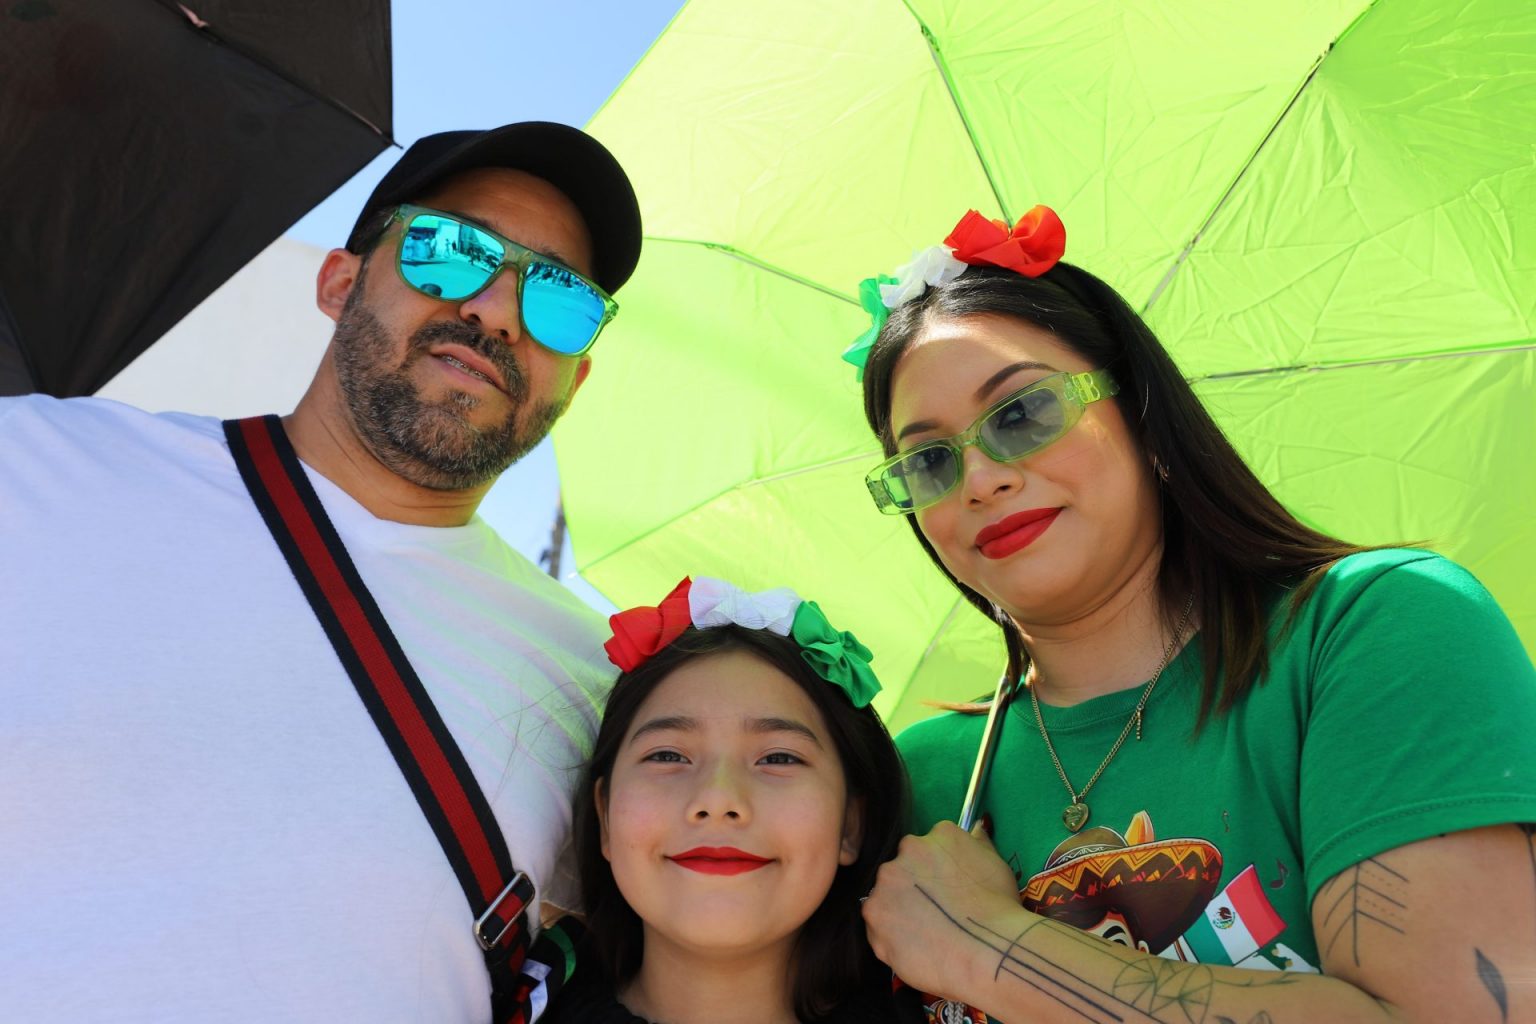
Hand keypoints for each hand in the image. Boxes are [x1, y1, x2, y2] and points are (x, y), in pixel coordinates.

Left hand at [862, 820, 1023, 998]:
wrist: (988, 950)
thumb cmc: (999, 909)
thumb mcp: (996, 864)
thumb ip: (978, 844)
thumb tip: (976, 829)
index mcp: (940, 835)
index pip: (928, 847)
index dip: (934, 872)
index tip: (943, 891)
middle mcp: (908, 850)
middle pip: (903, 868)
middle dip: (913, 888)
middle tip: (933, 914)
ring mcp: (886, 881)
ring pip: (886, 895)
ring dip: (899, 910)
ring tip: (925, 935)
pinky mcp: (873, 913)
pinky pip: (878, 925)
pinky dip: (891, 936)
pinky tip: (915, 948)